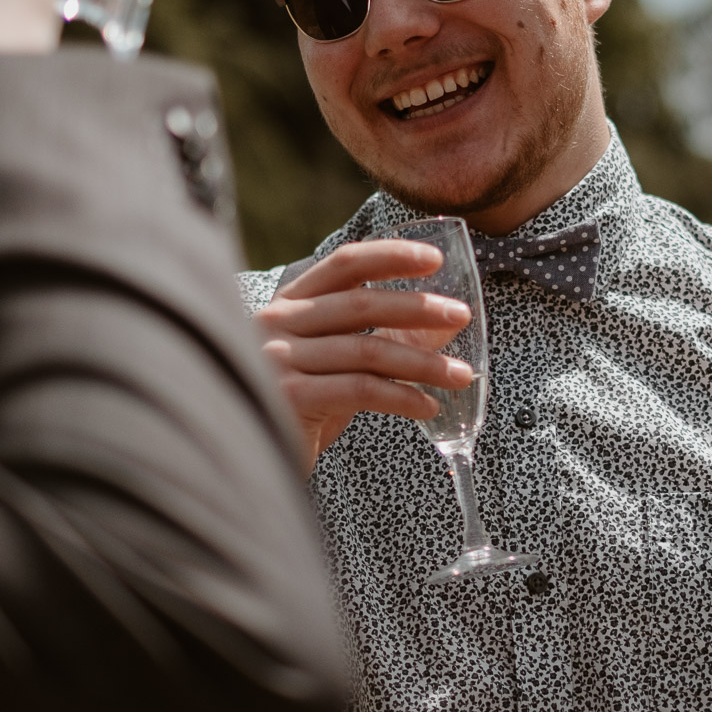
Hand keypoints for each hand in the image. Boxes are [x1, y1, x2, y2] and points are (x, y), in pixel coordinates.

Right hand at [257, 240, 475, 473]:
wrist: (250, 455)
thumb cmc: (301, 403)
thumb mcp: (338, 361)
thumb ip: (382, 337)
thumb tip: (446, 321)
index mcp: (290, 302)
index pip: (344, 263)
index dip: (391, 256)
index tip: (434, 259)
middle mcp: (279, 322)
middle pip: (361, 303)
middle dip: (418, 308)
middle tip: (460, 314)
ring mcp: (279, 359)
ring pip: (367, 350)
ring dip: (422, 363)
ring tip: (461, 375)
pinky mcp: (289, 398)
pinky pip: (360, 390)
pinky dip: (401, 397)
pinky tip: (428, 407)